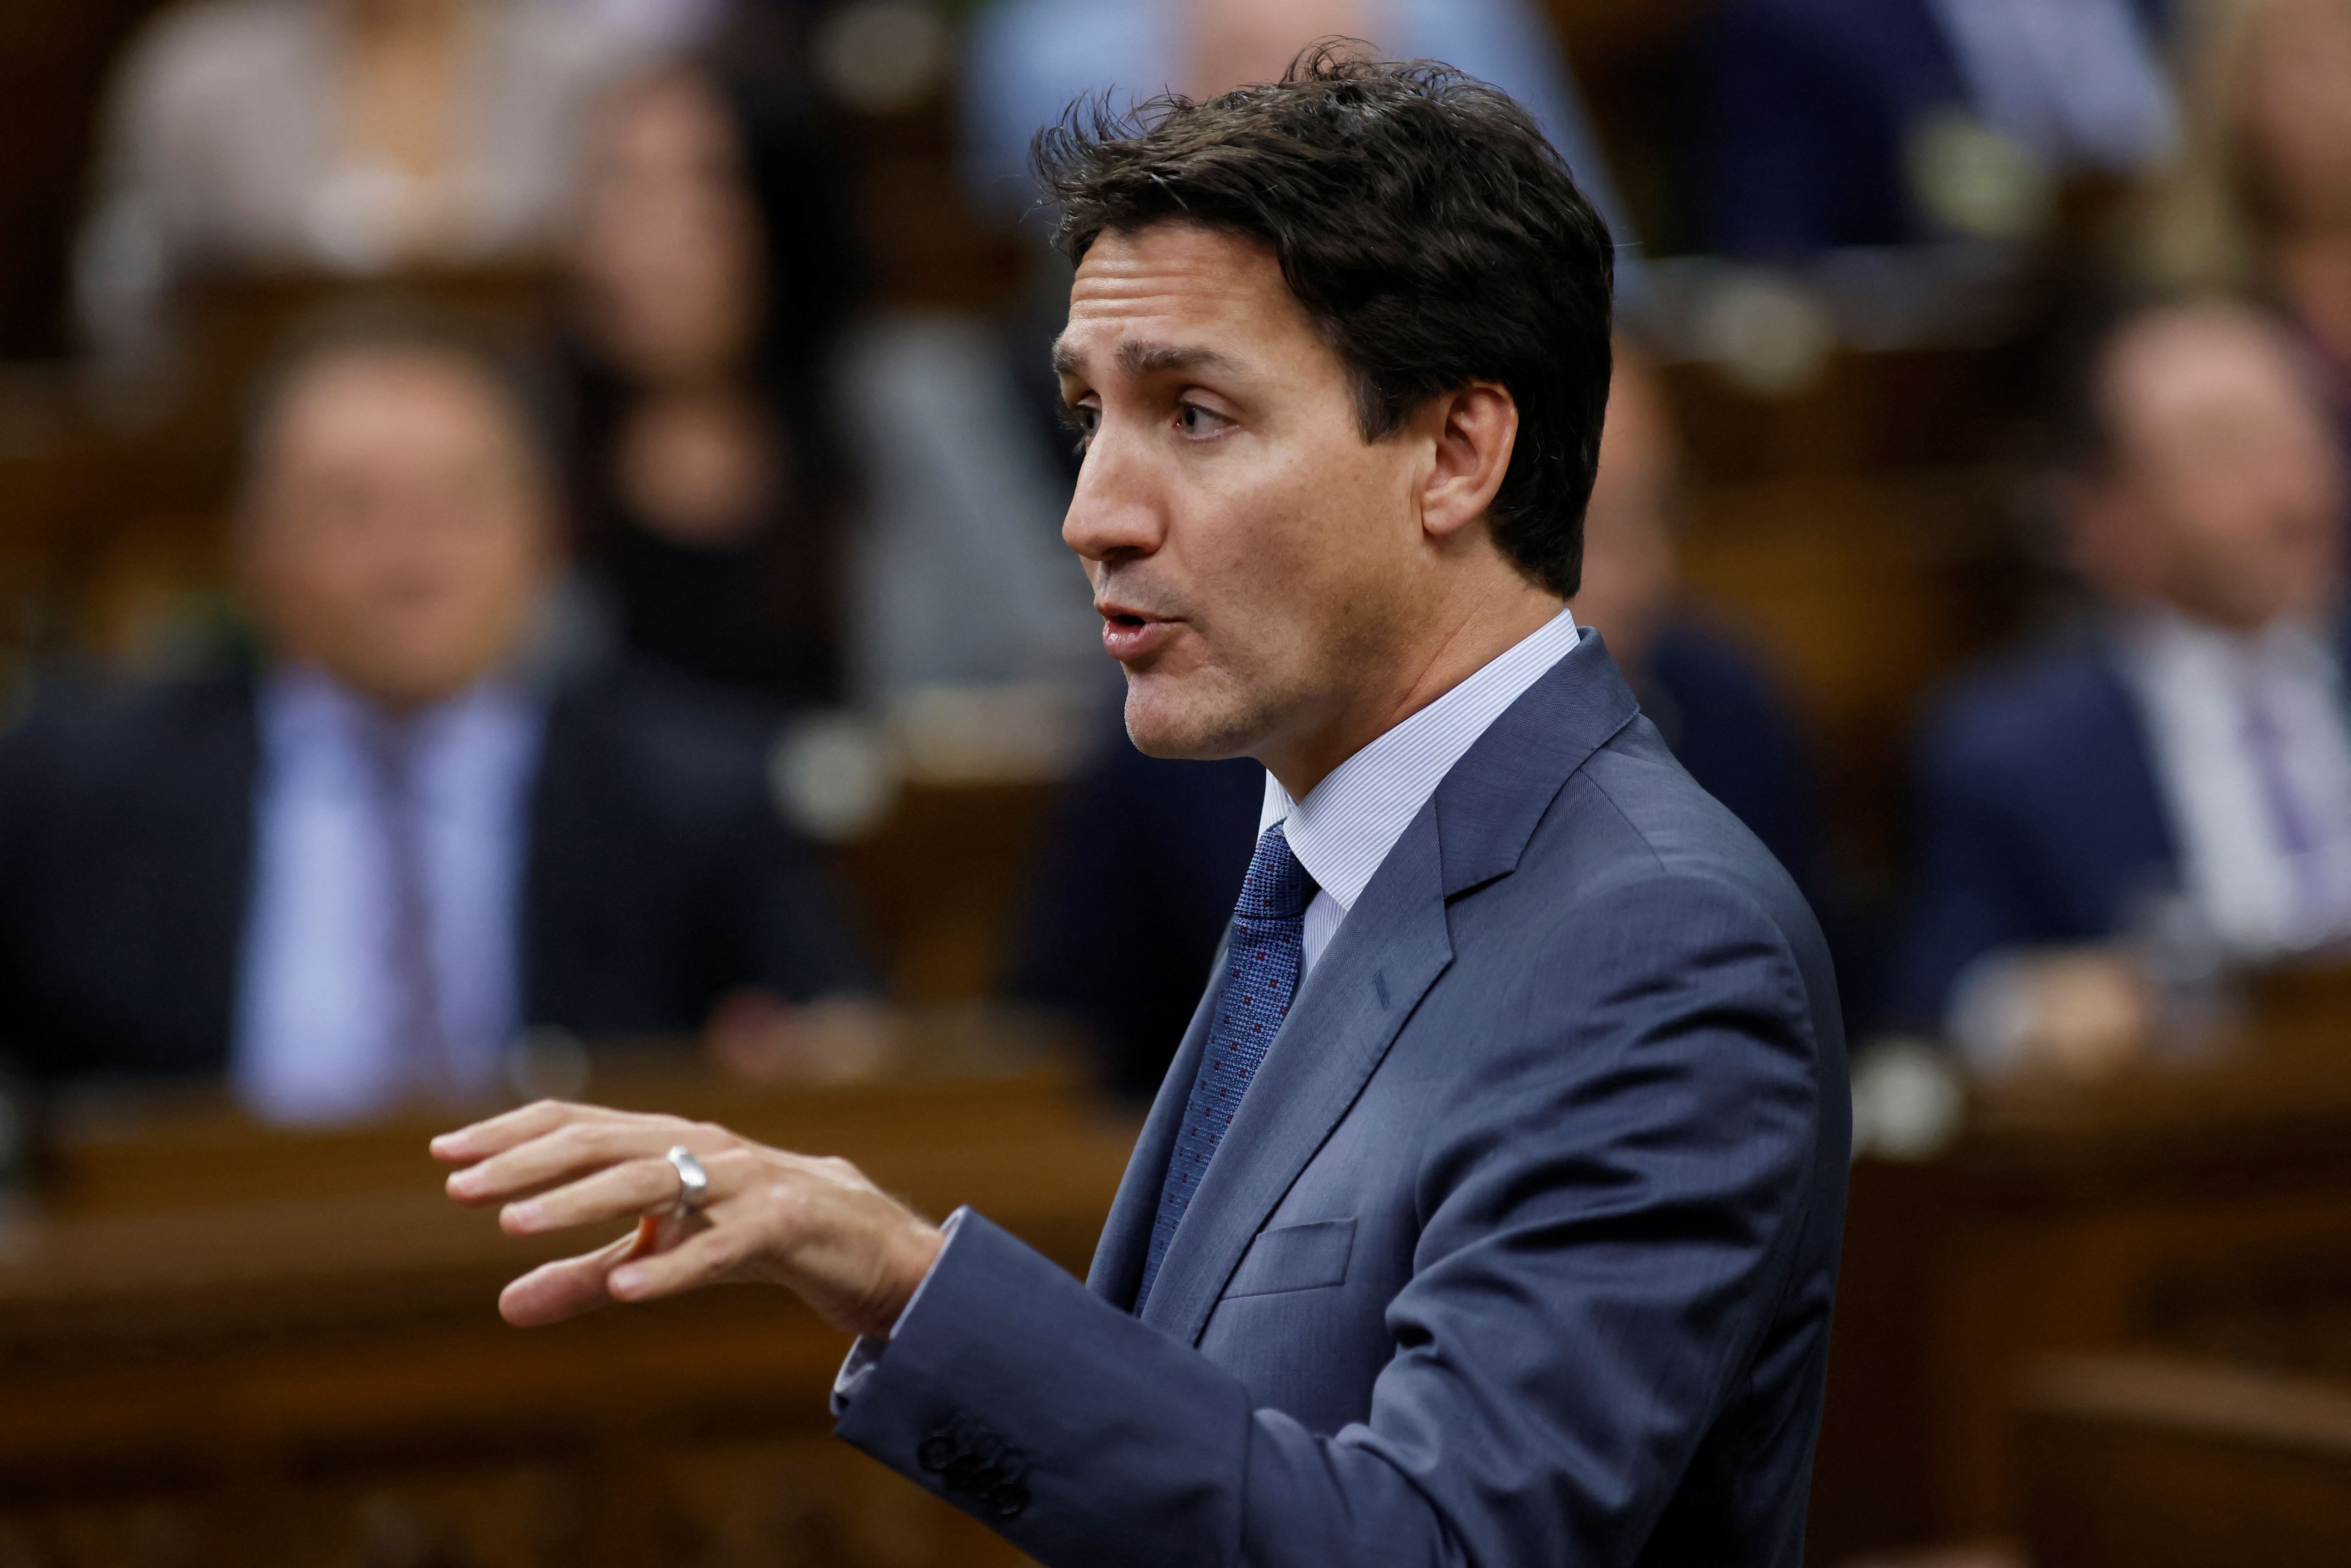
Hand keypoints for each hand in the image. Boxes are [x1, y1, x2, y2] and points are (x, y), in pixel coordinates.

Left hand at [431, 1101, 943, 1336]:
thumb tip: (504, 1306)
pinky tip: (627, 1293)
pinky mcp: (784, 1223)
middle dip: (525, 1163)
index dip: (511, 1134)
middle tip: (457, 1189)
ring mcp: (744, 1180)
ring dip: (579, 1201)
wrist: (867, 1238)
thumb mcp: (663, 1258)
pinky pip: (721, 1245)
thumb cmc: (754, 1234)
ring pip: (653, 1181)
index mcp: (667, 1144)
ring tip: (516, 1225)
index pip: (578, 1124)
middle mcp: (699, 1148)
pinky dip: (673, 1266)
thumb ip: (589, 1277)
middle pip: (602, 1142)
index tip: (444, 1153)